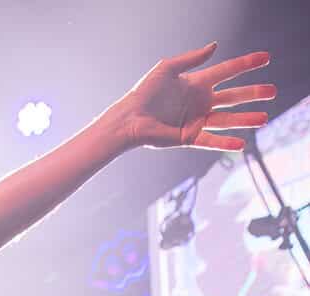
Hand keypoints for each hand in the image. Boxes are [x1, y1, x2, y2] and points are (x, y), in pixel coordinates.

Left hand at [117, 42, 274, 151]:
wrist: (130, 118)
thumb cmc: (145, 91)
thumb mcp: (168, 68)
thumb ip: (192, 59)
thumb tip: (215, 46)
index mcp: (197, 83)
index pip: (228, 71)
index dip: (246, 64)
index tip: (265, 58)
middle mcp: (200, 102)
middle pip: (233, 96)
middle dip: (253, 93)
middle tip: (272, 91)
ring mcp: (196, 120)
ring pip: (227, 119)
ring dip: (246, 118)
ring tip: (265, 117)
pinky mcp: (189, 137)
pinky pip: (211, 140)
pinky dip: (225, 142)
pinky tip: (242, 143)